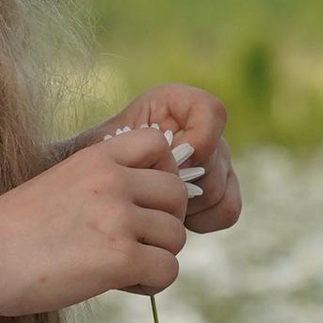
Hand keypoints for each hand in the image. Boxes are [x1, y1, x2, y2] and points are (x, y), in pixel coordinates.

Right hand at [0, 126, 188, 316]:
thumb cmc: (6, 230)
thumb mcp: (57, 186)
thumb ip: (97, 188)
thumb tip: (135, 211)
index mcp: (96, 158)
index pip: (160, 145)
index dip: (161, 175)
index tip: (140, 202)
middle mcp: (113, 180)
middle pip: (178, 194)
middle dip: (165, 222)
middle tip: (136, 243)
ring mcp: (118, 217)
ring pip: (177, 235)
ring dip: (158, 256)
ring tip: (123, 269)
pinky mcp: (120, 256)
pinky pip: (168, 269)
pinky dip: (152, 282)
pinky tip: (121, 285)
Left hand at [102, 82, 242, 235]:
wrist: (98, 187)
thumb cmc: (94, 162)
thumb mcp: (101, 147)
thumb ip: (129, 146)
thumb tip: (177, 167)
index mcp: (175, 102)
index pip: (211, 112)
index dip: (199, 141)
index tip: (169, 164)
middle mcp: (202, 126)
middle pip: (215, 158)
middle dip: (180, 184)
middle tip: (147, 195)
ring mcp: (217, 158)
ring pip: (218, 188)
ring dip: (185, 206)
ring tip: (153, 208)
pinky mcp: (222, 188)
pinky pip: (228, 209)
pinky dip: (202, 220)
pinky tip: (175, 221)